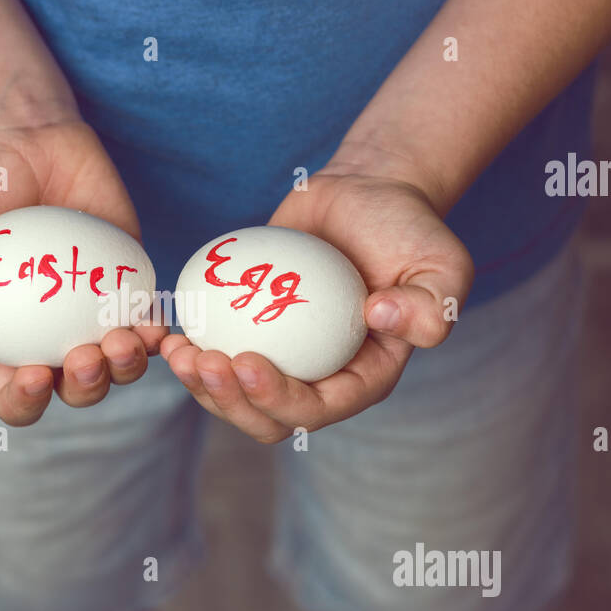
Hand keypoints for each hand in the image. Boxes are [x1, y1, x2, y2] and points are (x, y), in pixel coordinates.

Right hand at [0, 119, 166, 425]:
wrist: (18, 137)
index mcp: (1, 343)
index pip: (16, 398)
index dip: (25, 403)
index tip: (33, 374)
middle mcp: (52, 336)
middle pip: (78, 390)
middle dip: (86, 387)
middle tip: (84, 355)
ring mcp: (95, 312)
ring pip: (122, 366)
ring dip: (127, 367)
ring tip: (122, 340)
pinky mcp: (131, 283)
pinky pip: (151, 320)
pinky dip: (159, 333)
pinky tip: (158, 327)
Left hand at [160, 164, 472, 442]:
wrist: (365, 193)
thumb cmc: (408, 228)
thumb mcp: (441, 262)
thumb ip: (431, 304)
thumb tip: (384, 318)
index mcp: (363, 380)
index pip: (317, 410)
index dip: (277, 399)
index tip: (246, 362)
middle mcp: (320, 379)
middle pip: (267, 418)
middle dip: (228, 402)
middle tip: (201, 361)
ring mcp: (282, 358)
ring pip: (233, 395)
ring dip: (201, 384)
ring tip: (178, 351)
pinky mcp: (249, 331)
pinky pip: (216, 354)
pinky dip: (190, 352)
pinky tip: (168, 331)